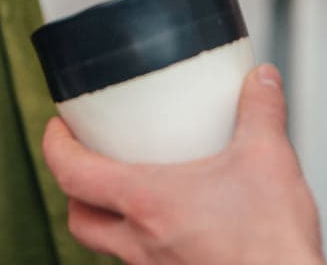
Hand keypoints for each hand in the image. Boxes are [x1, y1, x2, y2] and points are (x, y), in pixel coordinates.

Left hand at [42, 65, 323, 264]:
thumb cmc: (272, 245)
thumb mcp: (269, 158)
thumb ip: (261, 110)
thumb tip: (260, 80)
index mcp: (147, 202)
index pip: (72, 173)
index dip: (55, 145)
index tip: (58, 127)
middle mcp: (140, 242)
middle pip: (78, 218)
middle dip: (73, 189)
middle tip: (88, 159)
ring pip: (108, 245)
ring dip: (108, 217)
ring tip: (133, 190)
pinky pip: (142, 261)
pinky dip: (143, 240)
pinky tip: (175, 223)